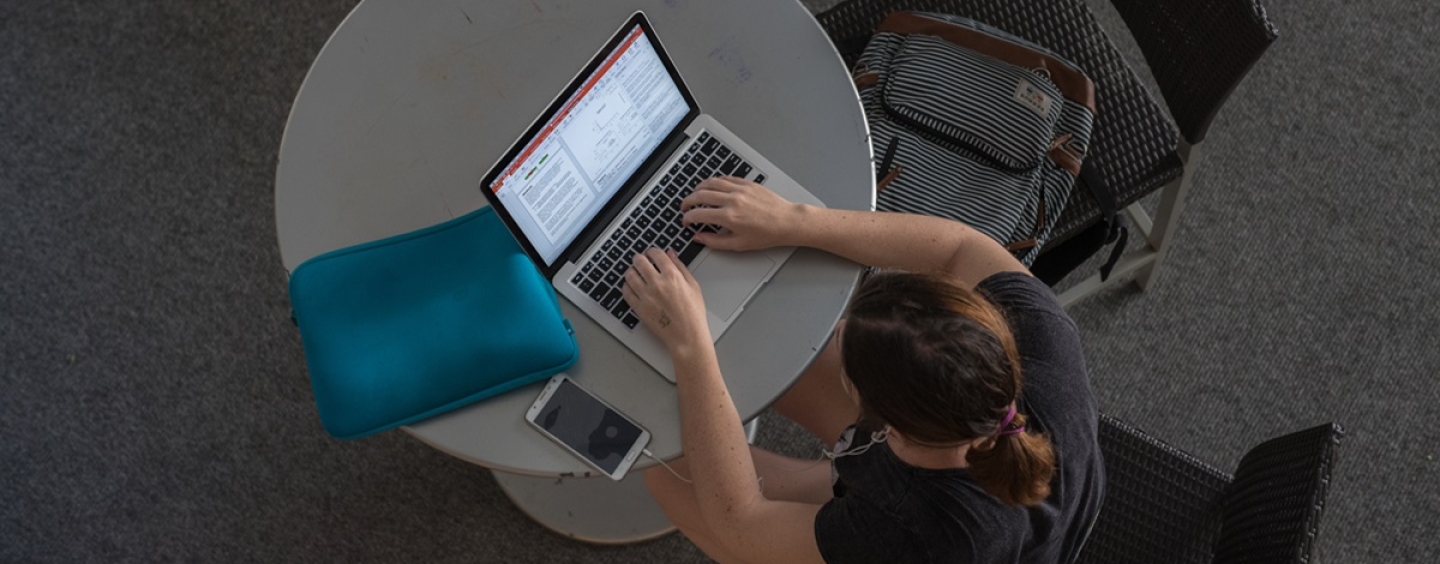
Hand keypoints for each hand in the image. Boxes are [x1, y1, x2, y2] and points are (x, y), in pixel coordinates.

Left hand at [621, 248, 710, 353]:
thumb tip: (671, 253)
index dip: (652, 251)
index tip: (651, 253)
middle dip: (639, 258)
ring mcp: (646, 296)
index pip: (656, 254)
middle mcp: (657, 283)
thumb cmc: (693, 314)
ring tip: (635, 273)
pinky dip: (627, 286)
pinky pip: (626, 292)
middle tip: (640, 260)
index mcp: (672, 276)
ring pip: (630, 275)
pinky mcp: (639, 308)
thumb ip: (681, 267)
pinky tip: (632, 287)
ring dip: (632, 271)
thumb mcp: (693, 286)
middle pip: (639, 261)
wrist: (687, 336)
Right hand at [681, 177, 802, 251]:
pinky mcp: (747, 184)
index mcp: (729, 217)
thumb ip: (715, 242)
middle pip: (701, 195)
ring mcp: (740, 189)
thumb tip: (699, 238)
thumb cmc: (767, 234)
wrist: (787, 222)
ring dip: (698, 188)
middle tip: (685, 207)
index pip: (698, 214)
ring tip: (695, 194)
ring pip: (711, 183)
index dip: (688, 218)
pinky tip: (712, 187)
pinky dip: (715, 182)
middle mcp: (732, 200)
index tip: (686, 221)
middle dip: (688, 201)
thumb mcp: (739, 244)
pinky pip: (725, 178)